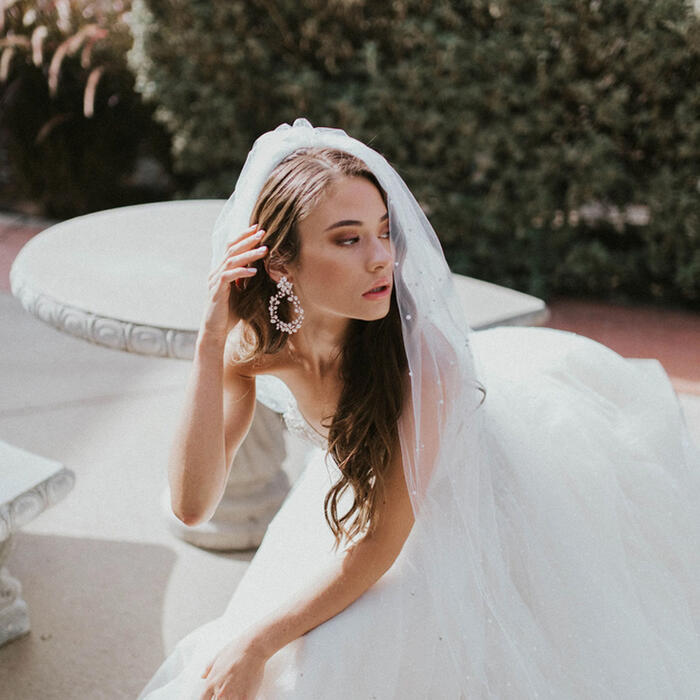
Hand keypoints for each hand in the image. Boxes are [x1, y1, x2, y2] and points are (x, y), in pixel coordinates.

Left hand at [199, 635, 267, 699]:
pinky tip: (246, 691)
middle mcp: (219, 692)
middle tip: (231, 686)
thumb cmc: (237, 649)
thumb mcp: (219, 656)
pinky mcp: (245, 698)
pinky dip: (243, 698)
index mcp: (211, 683)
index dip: (208, 699)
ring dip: (233, 697)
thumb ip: (209, 669)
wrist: (253, 648)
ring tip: (239, 687)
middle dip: (223, 696)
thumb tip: (203, 675)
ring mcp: (232, 696)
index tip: (213, 696)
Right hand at [200, 223, 268, 345]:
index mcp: (222, 270)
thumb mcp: (242, 293)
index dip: (244, 237)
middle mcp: (216, 272)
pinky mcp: (216, 291)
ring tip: (264, 250)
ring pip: (231, 261)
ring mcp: (215, 281)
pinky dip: (241, 272)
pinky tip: (254, 271)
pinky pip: (228, 277)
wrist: (216, 331)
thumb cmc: (230, 313)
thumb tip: (261, 269)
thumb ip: (247, 280)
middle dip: (248, 240)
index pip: (232, 248)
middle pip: (231, 249)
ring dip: (249, 254)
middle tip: (262, 232)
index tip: (258, 228)